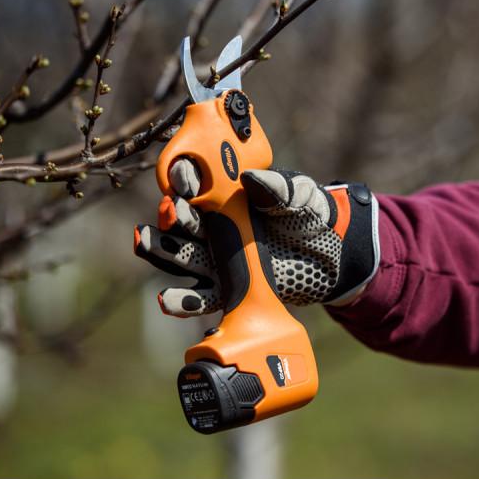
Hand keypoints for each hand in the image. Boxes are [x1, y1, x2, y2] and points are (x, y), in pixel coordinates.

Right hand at [134, 160, 379, 316]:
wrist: (333, 260)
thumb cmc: (311, 219)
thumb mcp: (301, 197)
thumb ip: (281, 188)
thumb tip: (252, 179)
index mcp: (230, 200)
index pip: (200, 188)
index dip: (188, 180)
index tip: (183, 176)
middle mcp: (216, 230)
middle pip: (184, 223)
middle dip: (173, 216)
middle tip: (169, 210)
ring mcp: (218, 261)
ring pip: (182, 256)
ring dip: (162, 250)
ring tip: (145, 242)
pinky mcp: (228, 292)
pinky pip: (202, 298)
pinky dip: (183, 301)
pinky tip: (168, 300)